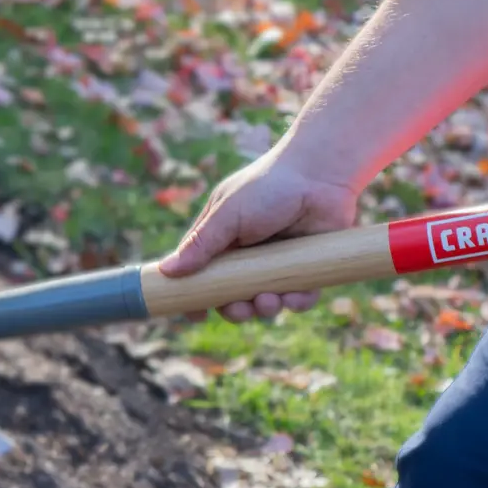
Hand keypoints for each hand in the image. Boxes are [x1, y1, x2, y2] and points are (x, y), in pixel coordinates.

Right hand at [158, 149, 358, 321]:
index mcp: (223, 239)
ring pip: (266, 301)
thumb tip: (166, 272)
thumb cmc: (269, 186)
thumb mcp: (227, 214)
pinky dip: (296, 302)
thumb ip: (200, 244)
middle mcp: (248, 254)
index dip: (197, 296)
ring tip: (268, 300)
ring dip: (264, 309)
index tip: (194, 314)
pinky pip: (300, 296)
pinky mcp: (307, 267)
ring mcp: (278, 262)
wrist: (320, 172)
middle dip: (234, 309)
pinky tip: (293, 297)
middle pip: (233, 295)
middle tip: (239, 308)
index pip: (203, 273)